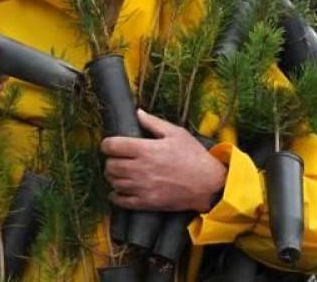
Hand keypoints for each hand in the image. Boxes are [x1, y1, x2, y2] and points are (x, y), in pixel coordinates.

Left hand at [101, 110, 227, 212]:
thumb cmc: (194, 156)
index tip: (110, 145)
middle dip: (110, 160)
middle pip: (110, 165)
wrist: (208, 184)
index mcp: (145, 149)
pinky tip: (120, 191)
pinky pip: (121, 201)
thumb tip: (138, 113)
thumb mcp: (176, 133)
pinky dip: (116, 196)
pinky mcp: (146, 203)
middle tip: (117, 159)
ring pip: (114, 182)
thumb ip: (153, 123)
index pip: (112, 146)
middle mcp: (140, 169)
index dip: (107, 144)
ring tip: (120, 173)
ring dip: (113, 177)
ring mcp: (142, 187)